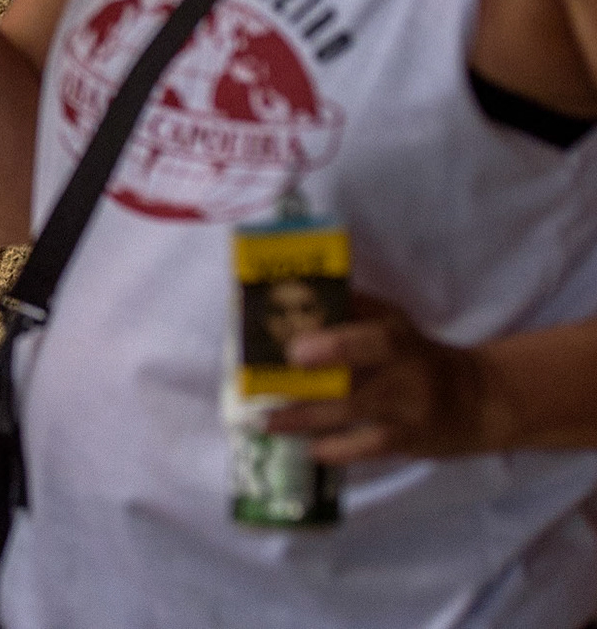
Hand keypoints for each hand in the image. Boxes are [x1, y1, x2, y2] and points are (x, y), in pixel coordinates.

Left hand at [266, 292, 499, 462]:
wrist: (480, 400)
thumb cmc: (419, 354)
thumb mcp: (393, 322)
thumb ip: (353, 310)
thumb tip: (300, 295)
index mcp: (398, 337)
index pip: (370, 340)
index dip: (333, 347)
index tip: (293, 352)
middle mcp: (406, 375)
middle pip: (358, 383)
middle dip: (309, 389)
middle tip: (265, 390)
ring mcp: (409, 411)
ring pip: (354, 416)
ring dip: (307, 420)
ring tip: (267, 421)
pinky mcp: (409, 442)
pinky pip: (368, 448)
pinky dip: (337, 449)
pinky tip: (308, 448)